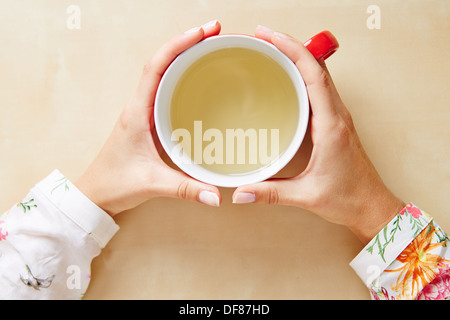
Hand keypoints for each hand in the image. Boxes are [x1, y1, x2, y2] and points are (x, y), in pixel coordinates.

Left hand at [75, 20, 222, 216]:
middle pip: (162, 62)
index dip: (178, 45)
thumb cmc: (114, 183)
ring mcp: (142, 112)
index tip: (202, 32)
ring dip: (183, 57)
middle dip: (187, 43)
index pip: (157, 67)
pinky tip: (197, 80)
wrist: (95, 194)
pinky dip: (181, 77)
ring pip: (163, 74)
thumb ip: (186, 189)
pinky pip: (164, 90)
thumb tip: (216, 196)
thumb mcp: (152, 184)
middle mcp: (139, 106)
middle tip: (214, 34)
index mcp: (137, 112)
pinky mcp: (147, 121)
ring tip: (210, 47)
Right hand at [232, 26, 404, 243]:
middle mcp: (338, 116)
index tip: (268, 37)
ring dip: (298, 57)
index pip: (314, 75)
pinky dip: (304, 74)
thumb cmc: (348, 198)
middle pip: (317, 67)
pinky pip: (320, 89)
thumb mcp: (306, 195)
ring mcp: (338, 117)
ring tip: (271, 51)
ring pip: (320, 75)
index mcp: (332, 126)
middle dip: (290, 46)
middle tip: (262, 38)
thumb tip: (241, 193)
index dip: (292, 50)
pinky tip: (288, 79)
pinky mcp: (336, 123)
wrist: (373, 206)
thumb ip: (271, 193)